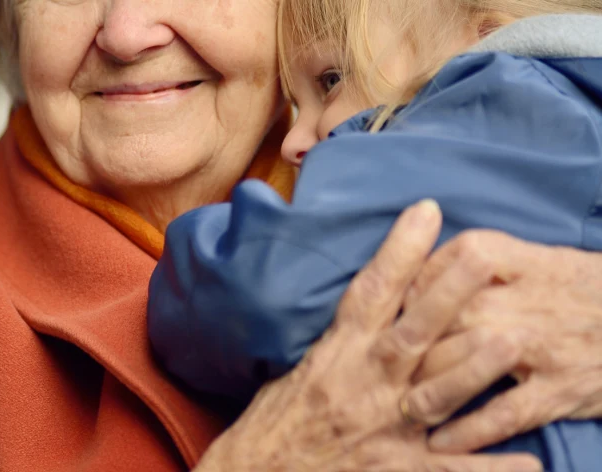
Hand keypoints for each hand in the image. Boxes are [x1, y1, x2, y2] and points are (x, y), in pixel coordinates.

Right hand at [196, 202, 541, 471]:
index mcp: (336, 353)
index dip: (399, 251)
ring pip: (433, 396)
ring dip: (471, 370)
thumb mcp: (302, 364)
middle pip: (410, 334)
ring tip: (509, 343)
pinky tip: (528, 464)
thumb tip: (378, 298)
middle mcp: (362, 385)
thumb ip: (344, 337)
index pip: (370, 293)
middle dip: (446, 295)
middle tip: (482, 259)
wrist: (258, 471)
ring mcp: (382, 429)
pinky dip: (486, 468)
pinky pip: (446, 470)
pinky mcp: (394, 470)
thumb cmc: (279, 417)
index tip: (426, 212)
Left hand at [399, 231, 601, 452]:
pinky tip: (441, 445)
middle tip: (377, 370)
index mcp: (513, 260)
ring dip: (429, 391)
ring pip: (466, 366)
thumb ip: (481, 259)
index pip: (443, 265)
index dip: (411, 286)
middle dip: (409, 346)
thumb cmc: (585, 288)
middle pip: (445, 319)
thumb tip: (419, 268)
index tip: (389, 308)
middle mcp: (520, 300)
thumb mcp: (538, 256)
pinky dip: (470, 432)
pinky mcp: (557, 390)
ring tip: (402, 410)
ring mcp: (538, 348)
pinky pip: (503, 414)